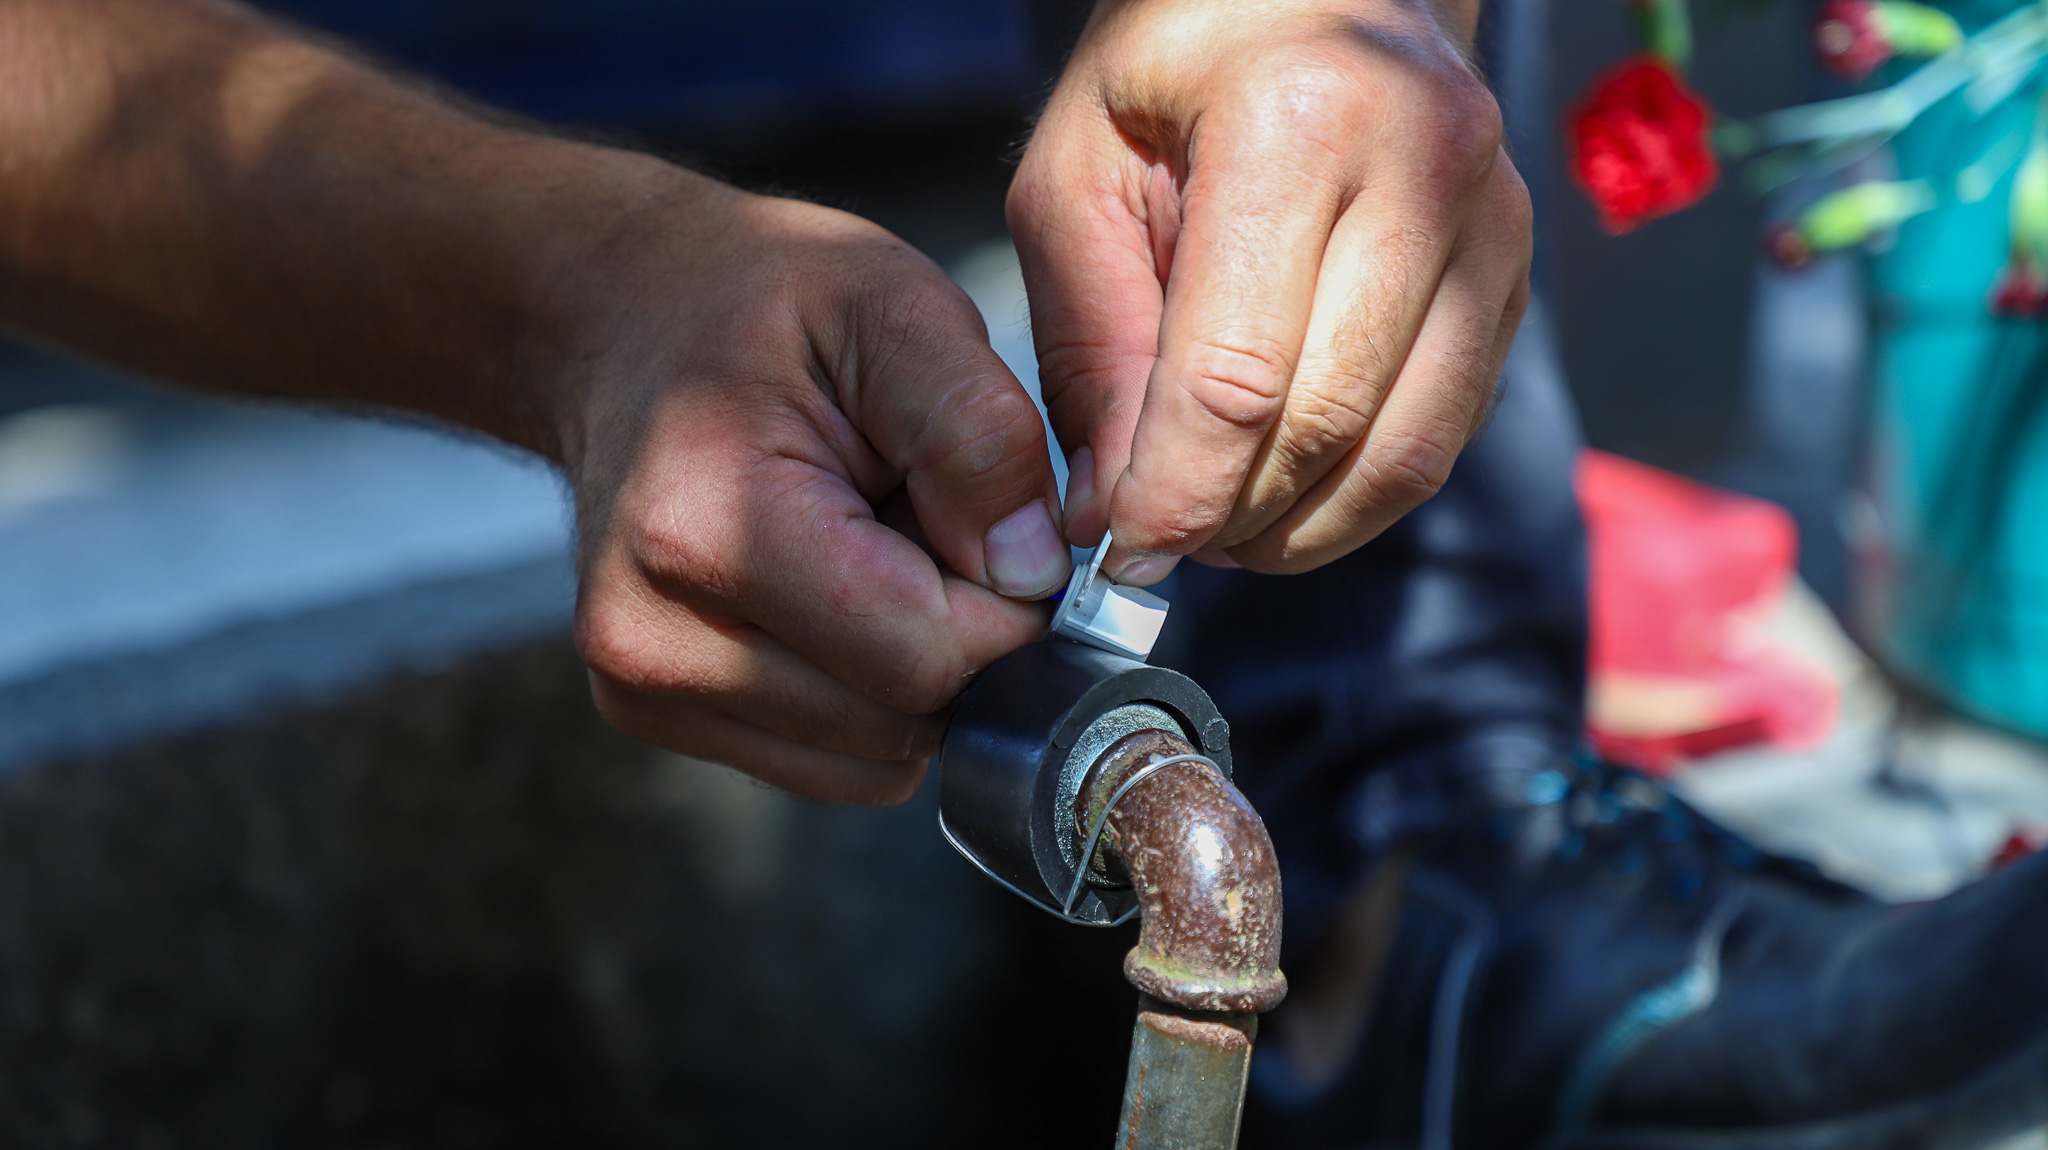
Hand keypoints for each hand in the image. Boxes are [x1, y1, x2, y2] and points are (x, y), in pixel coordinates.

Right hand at [554, 177, 1068, 804]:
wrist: (621, 318)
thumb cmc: (761, 304)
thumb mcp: (893, 307)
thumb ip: (978, 433)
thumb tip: (1033, 575)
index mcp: (703, 528)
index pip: (925, 657)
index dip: (1006, 604)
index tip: (1000, 524)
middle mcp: (652, 636)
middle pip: (902, 723)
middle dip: (962, 638)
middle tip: (932, 525)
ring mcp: (642, 688)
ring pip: (875, 762)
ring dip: (916, 672)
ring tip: (873, 550)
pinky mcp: (651, 713)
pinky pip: (830, 762)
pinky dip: (867, 695)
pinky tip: (834, 594)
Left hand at [1010, 0, 1531, 582]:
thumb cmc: (1177, 72)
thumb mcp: (1079, 176)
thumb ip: (1090, 345)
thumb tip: (1109, 512)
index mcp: (1299, 122)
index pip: (1240, 374)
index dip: (1176, 493)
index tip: (1122, 552)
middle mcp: (1425, 168)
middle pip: (1329, 423)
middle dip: (1233, 518)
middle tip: (1160, 546)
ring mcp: (1493, 223)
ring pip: (1405, 450)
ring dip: (1303, 526)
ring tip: (1220, 531)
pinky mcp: (1516, 275)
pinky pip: (1443, 432)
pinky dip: (1358, 491)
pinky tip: (1285, 488)